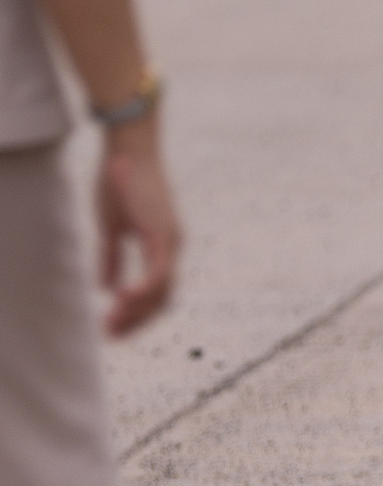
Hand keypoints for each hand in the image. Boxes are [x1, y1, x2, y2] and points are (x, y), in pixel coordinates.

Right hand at [96, 119, 179, 336]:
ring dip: (138, 312)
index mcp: (162, 247)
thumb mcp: (111, 227)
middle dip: (137, 321)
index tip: (114, 326)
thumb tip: (106, 288)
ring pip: (162, 292)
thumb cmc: (120, 182)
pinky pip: (158, 273)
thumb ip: (110, 259)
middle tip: (112, 336)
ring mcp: (171, 243)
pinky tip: (123, 301)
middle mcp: (172, 248)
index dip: (137, 313)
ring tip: (113, 325)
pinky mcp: (163, 235)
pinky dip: (144, 290)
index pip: (157, 292)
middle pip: (162, 300)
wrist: (128, 150)